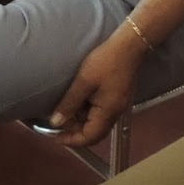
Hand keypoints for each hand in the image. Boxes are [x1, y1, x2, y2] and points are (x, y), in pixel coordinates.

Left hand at [47, 29, 144, 147]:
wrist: (130, 44)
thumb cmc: (106, 61)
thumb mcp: (83, 81)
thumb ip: (69, 104)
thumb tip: (55, 123)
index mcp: (107, 112)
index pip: (88, 138)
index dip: (70, 140)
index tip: (53, 135)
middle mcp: (115, 113)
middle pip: (94, 134)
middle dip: (74, 132)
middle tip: (57, 124)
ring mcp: (117, 106)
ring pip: (97, 124)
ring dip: (80, 122)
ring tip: (65, 112)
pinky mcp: (117, 98)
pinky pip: (101, 114)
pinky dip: (87, 113)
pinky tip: (78, 102)